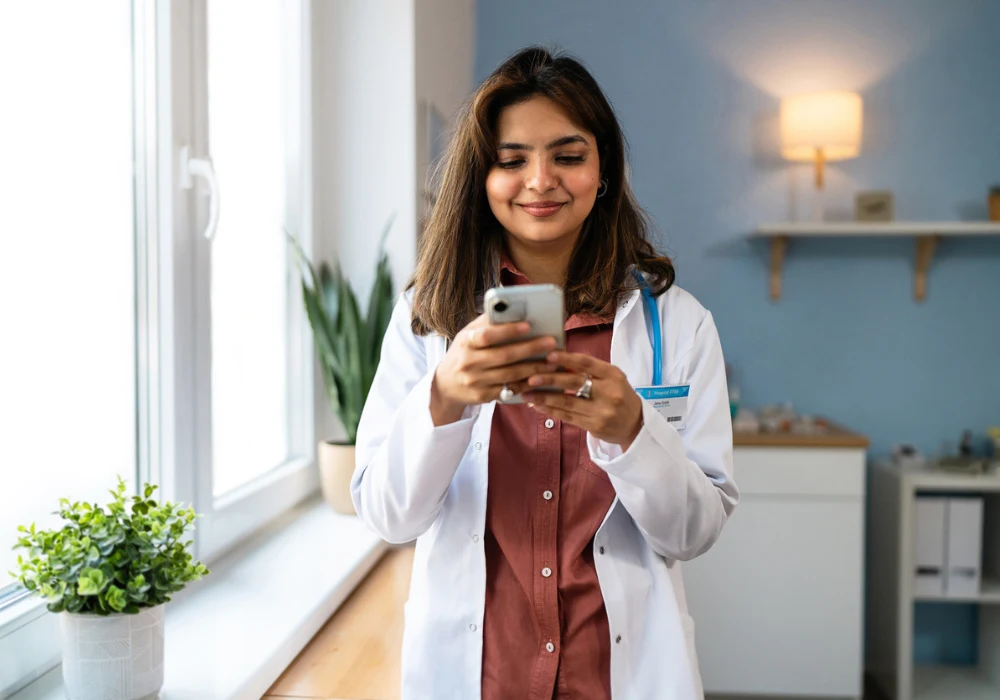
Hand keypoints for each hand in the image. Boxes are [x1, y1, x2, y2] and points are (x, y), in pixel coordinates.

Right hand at [430, 314, 558, 424]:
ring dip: (534, 368)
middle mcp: (469, 362)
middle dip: (530, 348)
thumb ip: (487, 323)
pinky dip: (527, 383)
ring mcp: (476, 381)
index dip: (508, 330)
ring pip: (510, 375)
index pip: (487, 335)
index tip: (528, 325)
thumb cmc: (463, 352)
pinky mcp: (484, 396)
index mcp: (465, 342)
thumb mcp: (468, 334)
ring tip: (552, 361)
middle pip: (504, 356)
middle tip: (551, 342)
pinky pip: (509, 390)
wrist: (446, 384)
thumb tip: (510, 306)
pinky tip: (541, 378)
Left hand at [523, 351, 643, 448]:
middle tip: (530, 378)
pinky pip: (567, 416)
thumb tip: (559, 362)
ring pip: (567, 402)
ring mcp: (601, 411)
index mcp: (613, 375)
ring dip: (544, 397)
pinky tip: (537, 405)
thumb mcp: (611, 378)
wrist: (636, 425)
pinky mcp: (594, 426)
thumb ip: (590, 371)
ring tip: (526, 393)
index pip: (586, 363)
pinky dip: (550, 410)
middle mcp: (608, 392)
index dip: (566, 358)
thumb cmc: (619, 395)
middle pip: (574, 383)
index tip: (548, 355)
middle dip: (549, 379)